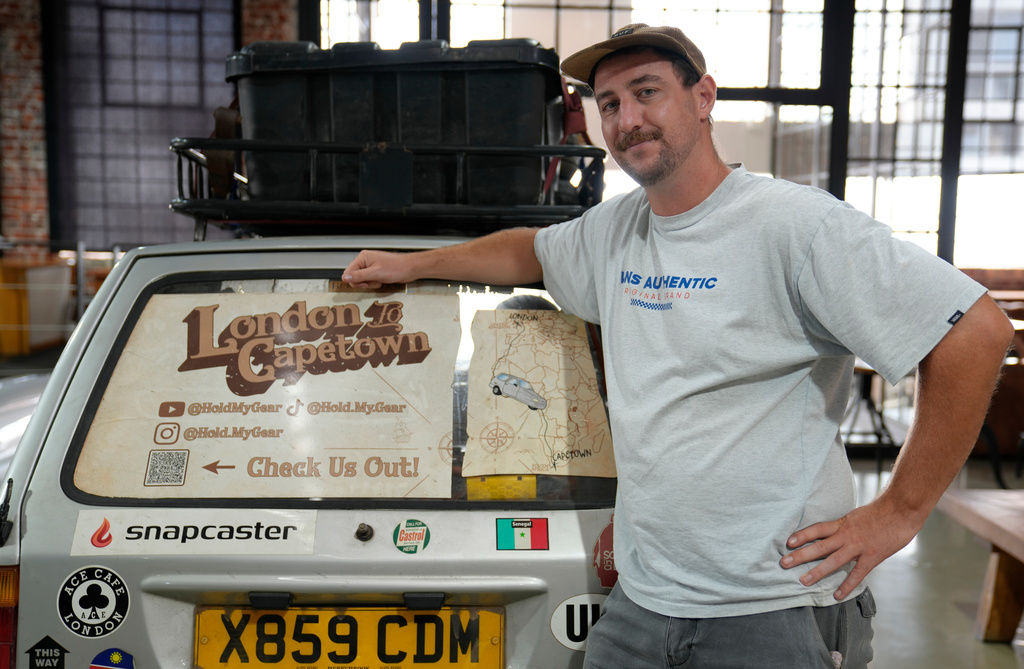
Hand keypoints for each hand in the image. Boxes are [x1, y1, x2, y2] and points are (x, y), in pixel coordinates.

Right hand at [342, 250, 413, 288]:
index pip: (348, 272)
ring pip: (362, 280)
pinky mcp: (375, 272)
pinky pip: (369, 281)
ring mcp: (370, 267)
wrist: (409, 269)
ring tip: (379, 280)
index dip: (354, 280)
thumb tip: (345, 278)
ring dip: (370, 284)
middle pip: (354, 277)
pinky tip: (382, 281)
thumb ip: (359, 276)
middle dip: (363, 283)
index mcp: (363, 257)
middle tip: (373, 281)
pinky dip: (374, 284)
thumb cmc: (396, 268)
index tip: (364, 283)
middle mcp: (365, 261)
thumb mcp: (375, 273)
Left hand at [779, 497, 924, 599]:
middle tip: (783, 563)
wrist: (901, 510)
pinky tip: (836, 595)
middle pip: (819, 546)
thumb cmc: (881, 512)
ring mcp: (858, 547)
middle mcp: (846, 535)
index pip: (817, 529)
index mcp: (842, 524)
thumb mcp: (856, 516)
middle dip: (800, 555)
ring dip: (817, 571)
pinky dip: (846, 585)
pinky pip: (856, 574)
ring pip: (833, 561)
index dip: (801, 535)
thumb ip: (845, 526)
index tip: (787, 542)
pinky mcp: (871, 557)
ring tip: (803, 581)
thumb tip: (834, 533)